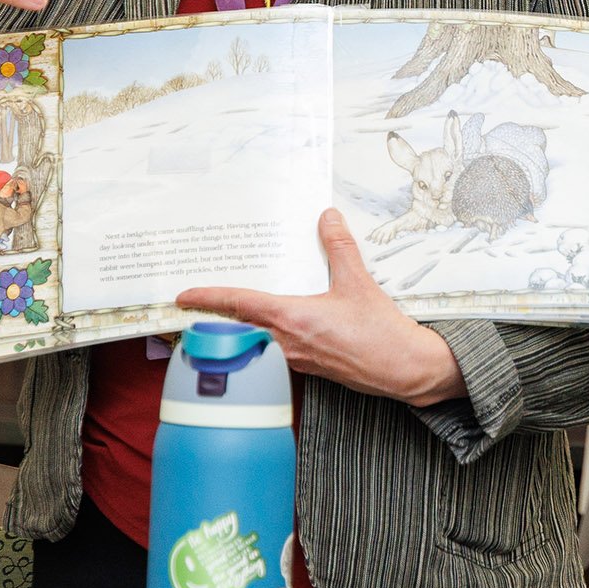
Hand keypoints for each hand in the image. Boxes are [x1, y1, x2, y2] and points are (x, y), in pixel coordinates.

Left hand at [179, 210, 467, 405]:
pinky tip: (279, 326)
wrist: (404, 369)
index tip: (184, 296)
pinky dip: (268, 337)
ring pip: (257, 340)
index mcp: (293, 319)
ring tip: (234, 314)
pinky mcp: (309, 368)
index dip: (209, 298)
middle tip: (197, 308)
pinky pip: (276, 350)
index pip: (240, 304)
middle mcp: (287, 343)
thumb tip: (328, 218)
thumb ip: (339, 247)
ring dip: (243, 328)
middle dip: (218, 318)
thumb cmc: (381, 333)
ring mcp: (296, 359)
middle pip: (240, 327)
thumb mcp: (359, 282)